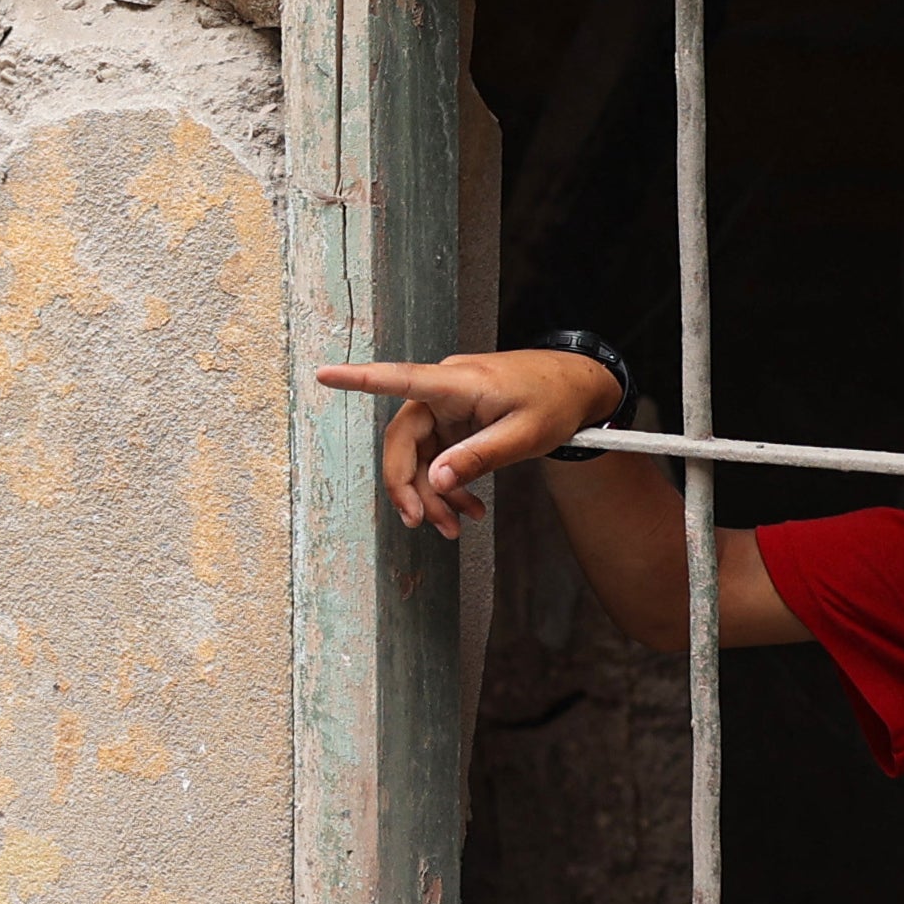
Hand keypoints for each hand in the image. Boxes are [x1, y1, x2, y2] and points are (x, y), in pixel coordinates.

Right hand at [311, 349, 625, 532]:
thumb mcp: (524, 435)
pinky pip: (439, 459)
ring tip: (455, 528)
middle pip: (404, 440)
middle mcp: (444, 392)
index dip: (359, 380)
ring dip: (432, 495)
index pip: (400, 379)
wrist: (579, 388)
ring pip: (420, 457)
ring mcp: (449, 409)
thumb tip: (436, 481)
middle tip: (422, 523)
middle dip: (408, 485)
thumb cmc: (555, 401)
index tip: (324, 375)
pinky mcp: (457, 423)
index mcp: (457, 383)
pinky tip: (467, 510)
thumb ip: (478, 458)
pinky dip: (449, 487)